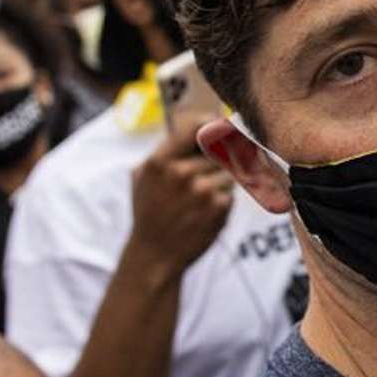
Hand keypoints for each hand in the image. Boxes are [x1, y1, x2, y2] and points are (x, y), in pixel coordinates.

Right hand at [129, 115, 234, 276]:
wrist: (155, 254)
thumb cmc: (151, 212)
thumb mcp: (144, 177)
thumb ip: (168, 150)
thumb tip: (204, 123)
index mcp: (160, 161)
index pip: (196, 126)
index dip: (213, 125)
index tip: (220, 128)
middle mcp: (180, 172)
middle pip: (218, 150)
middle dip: (217, 161)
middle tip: (205, 177)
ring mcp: (201, 190)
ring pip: (228, 172)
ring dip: (221, 183)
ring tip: (200, 201)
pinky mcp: (218, 207)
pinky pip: (231, 192)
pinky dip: (223, 201)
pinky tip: (204, 213)